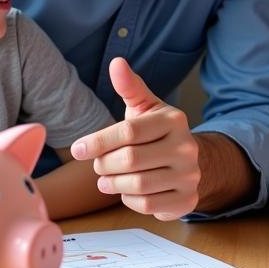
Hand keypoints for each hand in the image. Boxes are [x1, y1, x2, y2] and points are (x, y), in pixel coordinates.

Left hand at [70, 57, 200, 219]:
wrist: (189, 162)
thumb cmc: (156, 132)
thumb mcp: (145, 108)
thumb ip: (129, 86)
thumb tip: (116, 62)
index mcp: (174, 120)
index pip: (128, 132)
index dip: (98, 141)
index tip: (78, 149)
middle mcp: (186, 146)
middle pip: (130, 160)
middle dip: (104, 165)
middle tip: (97, 165)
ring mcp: (189, 174)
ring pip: (137, 185)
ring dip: (113, 184)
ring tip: (106, 179)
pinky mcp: (188, 199)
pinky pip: (148, 205)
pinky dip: (130, 199)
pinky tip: (127, 190)